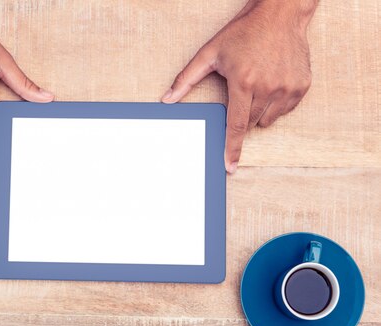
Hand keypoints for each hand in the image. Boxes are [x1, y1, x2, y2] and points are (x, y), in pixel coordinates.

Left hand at [161, 0, 316, 172]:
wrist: (279, 14)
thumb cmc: (243, 33)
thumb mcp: (209, 53)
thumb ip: (186, 79)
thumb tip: (166, 99)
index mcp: (244, 82)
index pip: (236, 126)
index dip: (232, 148)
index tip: (230, 167)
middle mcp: (268, 87)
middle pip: (251, 123)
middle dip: (243, 113)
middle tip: (242, 89)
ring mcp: (288, 87)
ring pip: (268, 119)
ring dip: (259, 110)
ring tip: (257, 83)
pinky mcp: (302, 86)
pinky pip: (284, 109)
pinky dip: (276, 102)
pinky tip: (271, 81)